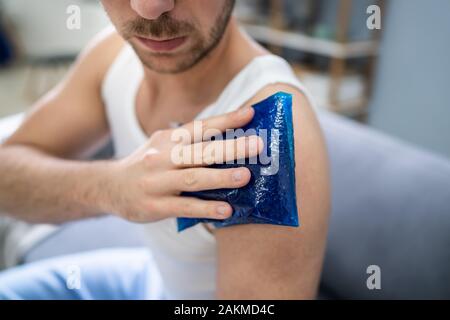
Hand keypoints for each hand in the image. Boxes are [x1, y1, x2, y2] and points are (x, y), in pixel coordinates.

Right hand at [104, 107, 262, 222]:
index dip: (225, 120)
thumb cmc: (146, 165)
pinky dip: (206, 208)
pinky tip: (226, 210)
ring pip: (193, 178)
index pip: (200, 127)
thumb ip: (189, 144)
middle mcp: (162, 157)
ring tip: (246, 176)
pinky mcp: (154, 206)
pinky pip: (184, 207)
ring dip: (221, 177)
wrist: (108, 187)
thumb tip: (229, 140)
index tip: (251, 114)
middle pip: (200, 151)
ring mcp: (157, 182)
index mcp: (168, 140)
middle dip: (230, 148)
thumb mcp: (162, 146)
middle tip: (257, 145)